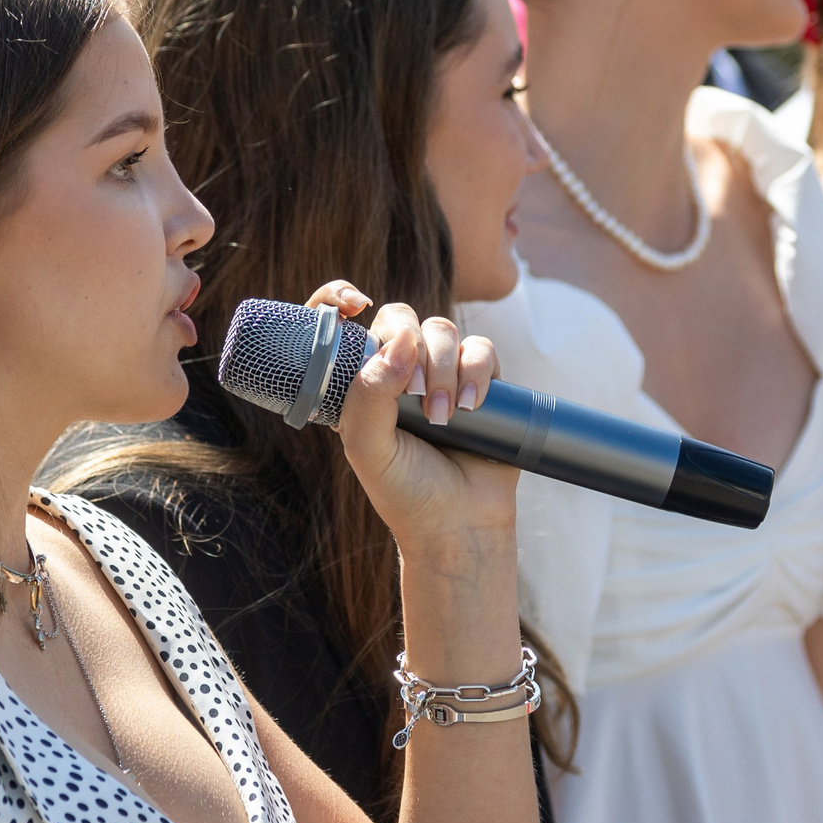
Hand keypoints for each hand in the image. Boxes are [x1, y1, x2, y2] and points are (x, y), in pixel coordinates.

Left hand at [313, 282, 516, 553]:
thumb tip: (400, 340)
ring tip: (444, 417)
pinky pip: (482, 349)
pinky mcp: (482, 382)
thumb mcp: (368, 447)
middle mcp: (400, 372)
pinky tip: (470, 406)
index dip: (340, 296)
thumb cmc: (404, 491)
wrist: (459, 525)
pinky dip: (478, 370)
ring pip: (444, 329)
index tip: (353, 303)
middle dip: (412, 347)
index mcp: (361, 382)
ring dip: (445, 367)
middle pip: (402, 317)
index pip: (345, 323)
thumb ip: (370, 393)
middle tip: (415, 393)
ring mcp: (442, 374)